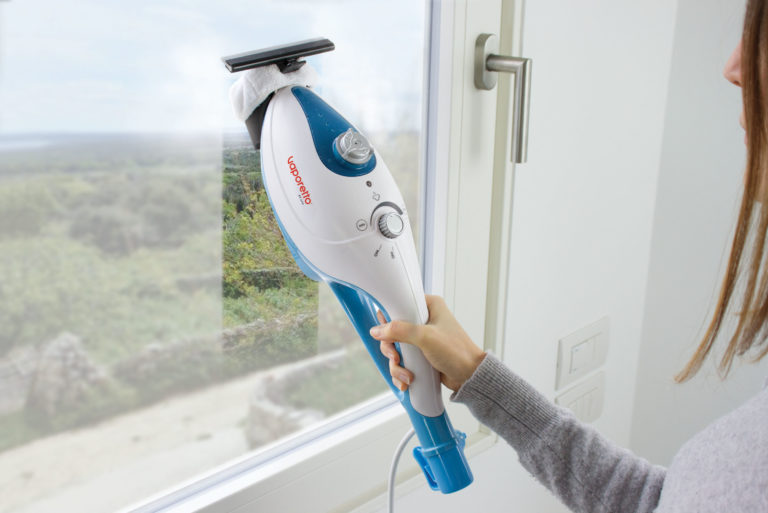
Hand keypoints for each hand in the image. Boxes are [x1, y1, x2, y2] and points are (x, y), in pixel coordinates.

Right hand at [369, 295, 485, 391]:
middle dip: (391, 348)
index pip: (399, 304)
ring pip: (395, 347)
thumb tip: (377, 330)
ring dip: (396, 365)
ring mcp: (421, 338)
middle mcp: (423, 320)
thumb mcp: (426, 337)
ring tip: (406, 375)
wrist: (470, 376)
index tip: (384, 331)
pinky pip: (402, 360)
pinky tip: (406, 381)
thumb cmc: (457, 352)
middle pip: (392, 329)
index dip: (388, 317)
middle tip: (396, 357)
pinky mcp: (420, 353)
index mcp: (428, 306)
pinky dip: (401, 371)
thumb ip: (399, 330)